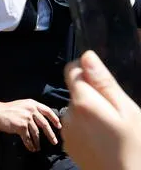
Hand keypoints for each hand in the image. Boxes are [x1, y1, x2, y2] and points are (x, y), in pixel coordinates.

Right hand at [0, 99, 61, 151]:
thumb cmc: (7, 109)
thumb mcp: (22, 105)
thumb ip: (31, 111)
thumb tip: (40, 122)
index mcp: (32, 103)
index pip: (47, 111)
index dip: (54, 119)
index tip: (58, 126)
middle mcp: (31, 110)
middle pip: (45, 124)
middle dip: (50, 134)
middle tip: (54, 141)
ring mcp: (27, 118)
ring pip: (36, 133)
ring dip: (37, 142)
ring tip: (38, 148)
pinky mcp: (22, 126)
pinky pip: (28, 137)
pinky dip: (30, 144)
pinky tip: (31, 148)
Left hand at [62, 50, 140, 169]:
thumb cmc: (134, 146)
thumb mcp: (127, 110)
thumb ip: (104, 82)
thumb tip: (87, 55)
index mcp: (82, 102)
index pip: (72, 70)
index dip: (87, 70)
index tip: (104, 82)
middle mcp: (68, 114)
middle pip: (76, 91)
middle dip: (93, 96)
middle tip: (116, 112)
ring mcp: (67, 131)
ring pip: (76, 110)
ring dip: (90, 113)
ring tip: (112, 129)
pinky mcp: (69, 144)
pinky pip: (76, 127)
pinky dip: (87, 128)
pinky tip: (104, 139)